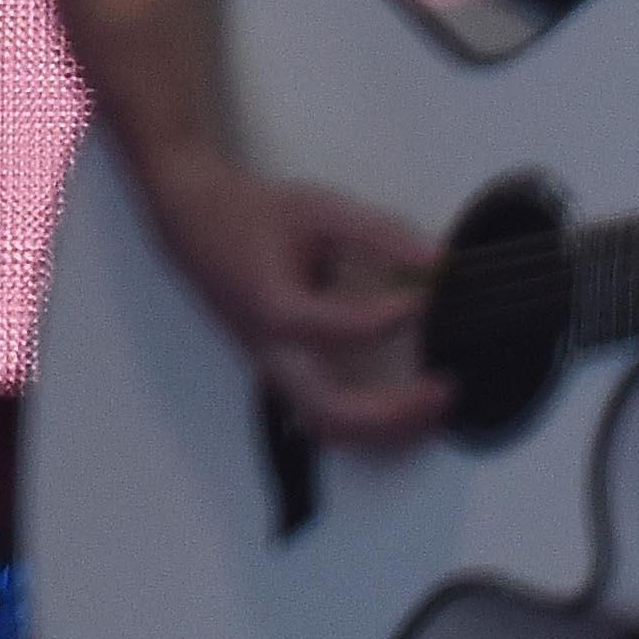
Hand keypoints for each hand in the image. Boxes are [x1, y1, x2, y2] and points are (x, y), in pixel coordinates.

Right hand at [146, 150, 444, 444]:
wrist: (195, 221)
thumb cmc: (249, 215)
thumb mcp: (319, 210)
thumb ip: (380, 234)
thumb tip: (435, 261)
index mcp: (276, 309)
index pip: (346, 329)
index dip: (396, 316)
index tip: (427, 296)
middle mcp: (273, 353)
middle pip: (335, 413)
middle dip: (397, 411)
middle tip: (444, 388)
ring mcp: (276, 370)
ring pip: (332, 428)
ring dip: (387, 428)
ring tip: (433, 403)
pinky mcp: (283, 375)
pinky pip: (326, 418)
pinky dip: (369, 423)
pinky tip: (405, 405)